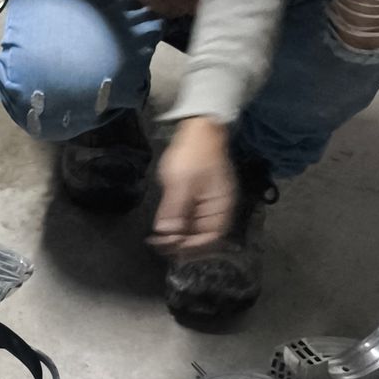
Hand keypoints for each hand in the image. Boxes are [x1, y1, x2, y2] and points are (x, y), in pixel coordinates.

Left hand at [150, 117, 236, 257]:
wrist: (199, 129)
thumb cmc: (193, 153)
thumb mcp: (181, 182)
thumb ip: (175, 210)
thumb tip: (167, 235)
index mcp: (220, 207)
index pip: (211, 238)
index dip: (193, 248)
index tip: (172, 249)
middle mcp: (217, 209)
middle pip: (202, 237)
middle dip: (182, 244)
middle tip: (160, 246)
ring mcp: (208, 204)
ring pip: (194, 230)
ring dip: (178, 237)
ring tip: (158, 240)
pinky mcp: (198, 199)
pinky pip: (190, 219)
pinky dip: (177, 225)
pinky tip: (163, 228)